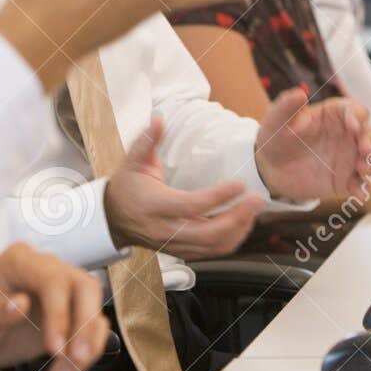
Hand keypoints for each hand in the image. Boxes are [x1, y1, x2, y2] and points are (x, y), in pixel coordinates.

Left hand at [0, 243, 108, 370]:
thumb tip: (20, 304)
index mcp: (20, 262)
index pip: (53, 279)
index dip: (59, 312)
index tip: (54, 348)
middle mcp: (46, 270)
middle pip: (85, 287)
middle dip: (84, 326)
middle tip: (74, 359)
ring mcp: (61, 291)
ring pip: (93, 309)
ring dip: (87, 345)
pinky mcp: (68, 314)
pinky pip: (91, 328)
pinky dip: (87, 351)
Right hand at [105, 117, 264, 258]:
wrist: (113, 218)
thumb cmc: (127, 186)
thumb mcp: (132, 160)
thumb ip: (147, 140)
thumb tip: (159, 118)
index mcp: (154, 206)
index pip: (192, 205)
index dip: (219, 196)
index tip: (240, 184)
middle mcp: (165, 229)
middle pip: (208, 233)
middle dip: (238, 218)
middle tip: (257, 200)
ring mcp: (174, 244)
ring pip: (213, 246)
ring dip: (238, 230)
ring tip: (253, 209)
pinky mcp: (182, 251)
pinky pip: (212, 252)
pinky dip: (231, 239)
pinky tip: (242, 221)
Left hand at [253, 89, 370, 200]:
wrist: (270, 168)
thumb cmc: (276, 137)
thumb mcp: (277, 120)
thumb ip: (287, 106)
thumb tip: (299, 93)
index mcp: (334, 116)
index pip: (355, 110)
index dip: (358, 115)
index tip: (352, 126)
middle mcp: (347, 135)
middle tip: (365, 149)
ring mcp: (348, 158)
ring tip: (362, 170)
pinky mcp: (345, 180)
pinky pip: (360, 184)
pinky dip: (362, 189)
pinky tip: (359, 194)